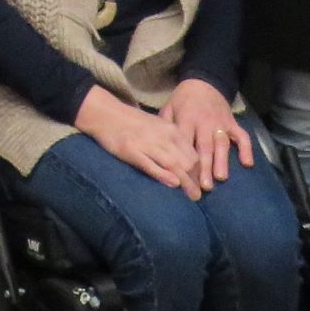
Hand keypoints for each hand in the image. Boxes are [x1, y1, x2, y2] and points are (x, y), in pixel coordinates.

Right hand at [75, 85, 199, 188]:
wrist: (107, 114)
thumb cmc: (133, 123)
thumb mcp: (158, 127)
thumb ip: (172, 142)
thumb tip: (188, 162)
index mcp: (172, 130)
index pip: (193, 154)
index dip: (200, 171)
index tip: (201, 185)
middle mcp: (163, 136)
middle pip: (187, 161)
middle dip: (195, 180)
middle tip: (198, 196)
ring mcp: (148, 143)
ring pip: (173, 164)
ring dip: (186, 182)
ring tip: (193, 196)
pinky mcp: (132, 151)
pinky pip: (151, 164)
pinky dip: (163, 174)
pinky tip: (173, 184)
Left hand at [159, 78, 254, 196]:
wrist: (203, 82)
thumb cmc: (182, 100)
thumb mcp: (169, 108)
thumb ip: (164, 127)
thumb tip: (157, 150)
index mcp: (186, 119)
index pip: (185, 142)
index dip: (184, 160)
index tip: (183, 178)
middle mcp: (204, 122)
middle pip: (205, 146)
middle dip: (205, 167)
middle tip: (204, 186)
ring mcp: (220, 123)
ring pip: (222, 143)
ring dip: (222, 161)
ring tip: (221, 178)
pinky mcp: (232, 122)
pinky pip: (242, 135)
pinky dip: (246, 148)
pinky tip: (247, 163)